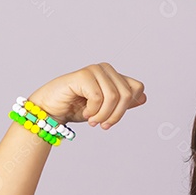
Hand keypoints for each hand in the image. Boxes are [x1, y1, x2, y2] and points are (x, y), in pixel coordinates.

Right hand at [27, 63, 146, 128]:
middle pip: (128, 94)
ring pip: (114, 96)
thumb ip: (123, 103)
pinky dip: (93, 111)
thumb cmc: (76, 109)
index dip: (128, 107)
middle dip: (116, 115)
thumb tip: (144, 97)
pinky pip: (98, 97)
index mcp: (114, 75)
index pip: (137, 88)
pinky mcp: (83, 75)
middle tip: (102, 125)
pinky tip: (85, 113)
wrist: (51, 111)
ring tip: (93, 121)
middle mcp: (106, 69)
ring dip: (104, 115)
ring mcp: (94, 70)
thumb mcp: (105, 109)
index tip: (112, 119)